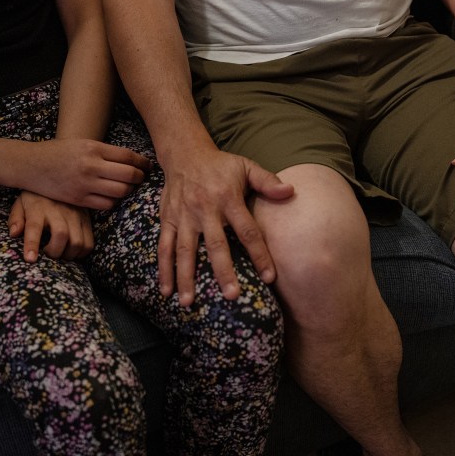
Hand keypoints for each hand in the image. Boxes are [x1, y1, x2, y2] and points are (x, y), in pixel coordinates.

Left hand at [8, 191, 94, 261]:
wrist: (59, 178)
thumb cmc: (36, 197)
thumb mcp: (20, 203)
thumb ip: (15, 219)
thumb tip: (14, 234)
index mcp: (38, 208)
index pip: (34, 227)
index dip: (32, 244)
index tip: (30, 259)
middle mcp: (58, 211)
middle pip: (62, 235)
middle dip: (54, 252)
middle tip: (48, 253)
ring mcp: (75, 215)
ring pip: (78, 242)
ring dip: (68, 254)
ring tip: (60, 252)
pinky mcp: (86, 219)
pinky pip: (89, 243)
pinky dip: (81, 252)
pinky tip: (72, 250)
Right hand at [24, 138, 150, 209]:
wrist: (31, 164)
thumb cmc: (59, 152)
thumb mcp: (82, 144)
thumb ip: (105, 152)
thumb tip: (132, 161)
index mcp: (93, 148)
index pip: (128, 157)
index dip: (143, 163)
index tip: (147, 166)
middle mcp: (91, 165)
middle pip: (129, 175)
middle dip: (140, 178)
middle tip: (142, 178)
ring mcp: (85, 184)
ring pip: (121, 191)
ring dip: (128, 191)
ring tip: (127, 187)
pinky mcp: (78, 199)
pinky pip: (106, 205)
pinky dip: (114, 202)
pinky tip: (111, 197)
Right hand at [158, 148, 293, 305]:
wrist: (184, 153)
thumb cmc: (221, 165)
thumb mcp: (246, 166)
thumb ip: (267, 181)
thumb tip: (291, 192)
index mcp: (228, 199)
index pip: (247, 231)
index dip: (259, 254)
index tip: (269, 278)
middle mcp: (205, 210)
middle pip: (216, 245)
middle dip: (223, 272)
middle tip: (232, 296)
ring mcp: (184, 216)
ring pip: (184, 251)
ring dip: (186, 277)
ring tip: (188, 303)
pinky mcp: (168, 220)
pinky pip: (164, 247)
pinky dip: (163, 269)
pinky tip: (166, 291)